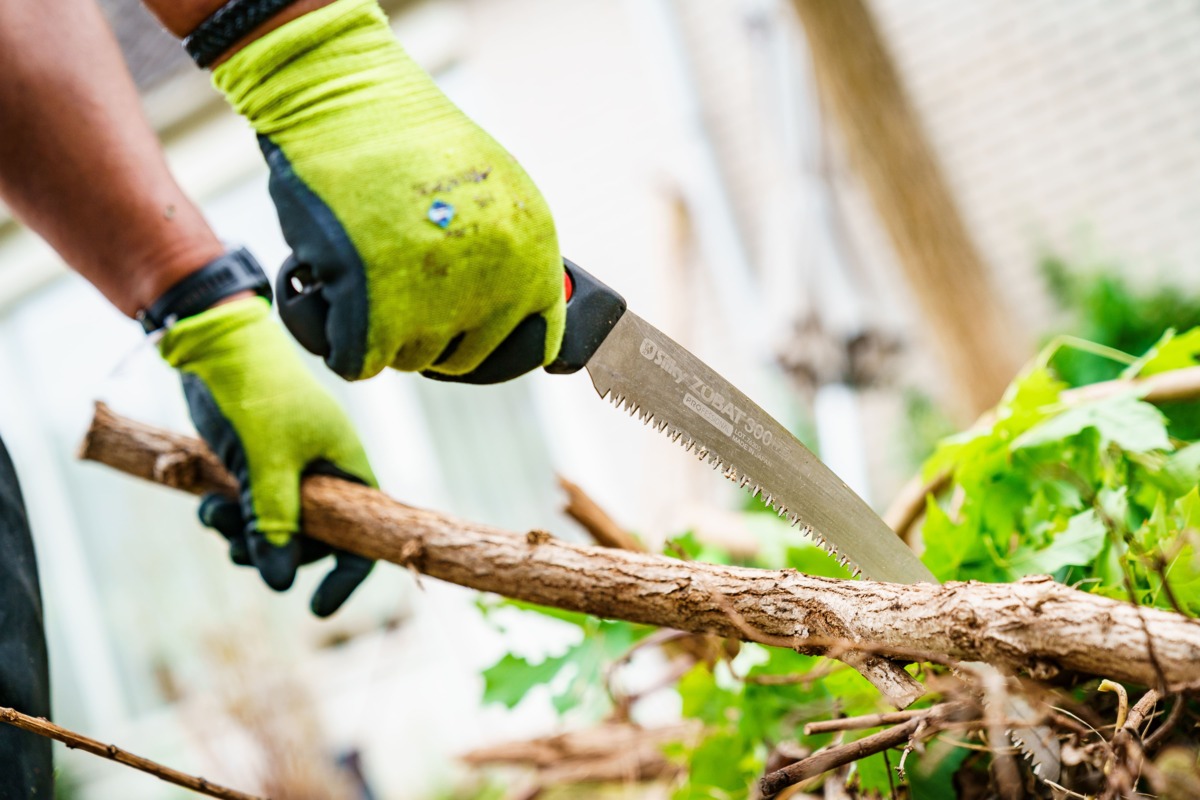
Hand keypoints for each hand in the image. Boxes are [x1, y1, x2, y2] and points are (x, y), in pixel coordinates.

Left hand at [159, 296, 376, 615]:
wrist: (218, 345)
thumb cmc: (258, 394)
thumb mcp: (269, 462)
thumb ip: (275, 521)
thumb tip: (278, 584)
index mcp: (348, 469)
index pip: (362, 538)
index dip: (345, 577)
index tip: (317, 611)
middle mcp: (324, 474)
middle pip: (311, 542)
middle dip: (273, 552)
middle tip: (235, 549)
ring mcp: (289, 470)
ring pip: (274, 528)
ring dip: (243, 537)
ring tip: (212, 520)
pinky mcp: (256, 465)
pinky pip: (251, 511)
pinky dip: (230, 518)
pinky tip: (207, 506)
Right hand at [212, 0, 565, 381]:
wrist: (344, 98)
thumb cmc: (405, 141)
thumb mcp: (489, 194)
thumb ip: (506, 259)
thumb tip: (512, 320)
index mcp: (536, 255)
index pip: (536, 346)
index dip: (495, 350)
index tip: (466, 341)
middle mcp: (500, 285)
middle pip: (463, 360)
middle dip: (427, 335)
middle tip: (394, 289)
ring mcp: (442, 302)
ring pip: (408, 360)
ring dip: (379, 329)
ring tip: (363, 265)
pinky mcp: (378, 313)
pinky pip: (358, 363)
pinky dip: (337, 336)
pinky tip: (332, 291)